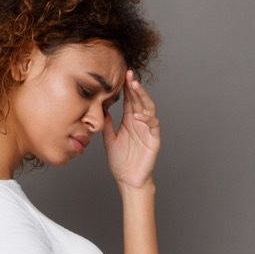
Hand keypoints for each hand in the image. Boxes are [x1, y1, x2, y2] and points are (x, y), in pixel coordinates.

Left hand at [104, 70, 160, 188]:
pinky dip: (147, 118)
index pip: (130, 100)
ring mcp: (148, 130)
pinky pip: (153, 125)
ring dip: (142, 96)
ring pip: (148, 108)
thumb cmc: (120, 161)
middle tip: (128, 73)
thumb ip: (107, 124)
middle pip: (139, 100)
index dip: (126, 87)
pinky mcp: (154, 139)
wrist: (128, 180)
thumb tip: (100, 109)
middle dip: (134, 86)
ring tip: (134, 86)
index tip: (119, 75)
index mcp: (130, 121)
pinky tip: (139, 114)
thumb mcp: (109, 139)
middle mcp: (140, 122)